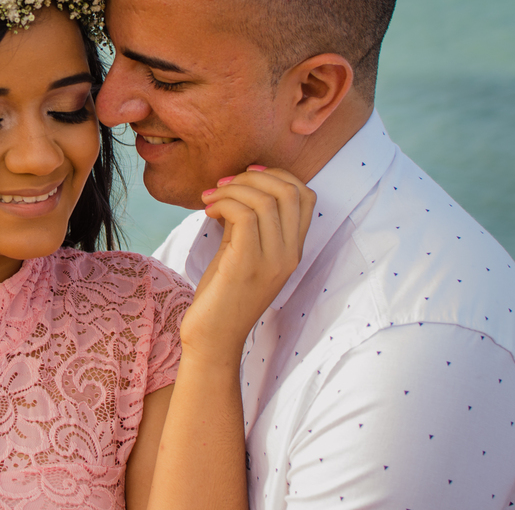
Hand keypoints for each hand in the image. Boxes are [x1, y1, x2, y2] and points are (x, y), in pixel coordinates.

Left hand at [179, 166, 315, 365]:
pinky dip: (223, 203)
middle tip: (222, 185)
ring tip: (209, 197)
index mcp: (293, 250)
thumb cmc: (223, 293)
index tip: (245, 177)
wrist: (213, 338)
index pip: (306, 196)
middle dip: (252, 176)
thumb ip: (247, 222)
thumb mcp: (241, 251)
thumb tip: (238, 187)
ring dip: (232, 188)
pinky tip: (207, 210)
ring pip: (265, 200)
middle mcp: (289, 254)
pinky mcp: (246, 266)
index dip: (277, 175)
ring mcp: (271, 262)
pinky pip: (244, 216)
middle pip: (289, 191)